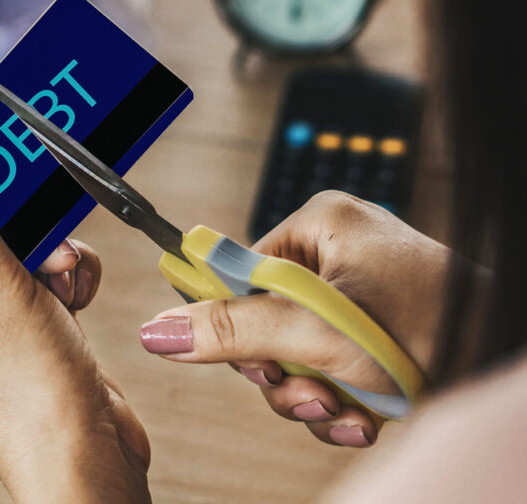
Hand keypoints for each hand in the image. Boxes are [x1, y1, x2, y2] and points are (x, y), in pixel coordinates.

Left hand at [0, 138, 150, 502]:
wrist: (88, 457)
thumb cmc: (31, 398)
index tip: (3, 152)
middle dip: (20, 228)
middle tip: (45, 227)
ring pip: (14, 248)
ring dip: (50, 254)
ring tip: (64, 279)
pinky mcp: (22, 329)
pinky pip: (38, 275)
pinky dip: (64, 277)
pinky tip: (75, 297)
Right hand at [140, 191, 450, 446]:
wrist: (507, 356)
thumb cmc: (433, 326)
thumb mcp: (318, 333)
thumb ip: (232, 331)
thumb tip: (155, 330)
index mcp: (319, 226)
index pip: (238, 272)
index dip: (234, 324)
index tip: (249, 360)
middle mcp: (335, 257)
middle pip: (262, 324)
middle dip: (283, 374)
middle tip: (310, 392)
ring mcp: (357, 300)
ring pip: (294, 358)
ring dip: (312, 397)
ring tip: (347, 410)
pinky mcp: (376, 339)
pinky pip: (328, 371)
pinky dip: (341, 403)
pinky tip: (365, 418)